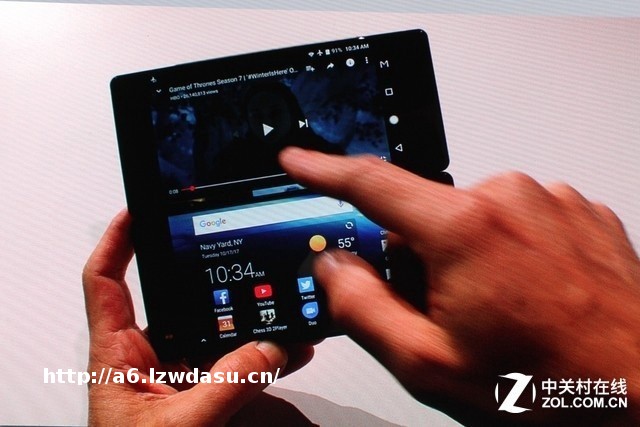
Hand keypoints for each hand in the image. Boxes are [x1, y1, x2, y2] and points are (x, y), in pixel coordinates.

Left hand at [82, 210, 313, 425]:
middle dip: (214, 286)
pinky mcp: (199, 396)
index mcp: (117, 356)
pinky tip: (289, 353)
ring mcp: (176, 377)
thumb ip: (225, 386)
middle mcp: (145, 360)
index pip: (107, 281)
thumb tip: (268, 348)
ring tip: (283, 314)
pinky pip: (234, 366)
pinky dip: (262, 358)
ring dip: (249, 326)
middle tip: (246, 267)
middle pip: (176, 302)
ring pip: (215, 335)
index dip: (120, 240)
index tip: (141, 210)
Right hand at [279, 147, 639, 425]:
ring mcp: (549, 201)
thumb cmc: (552, 385)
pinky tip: (529, 297)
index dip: (325, 171)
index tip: (300, 162)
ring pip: (470, 221)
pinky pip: (516, 222)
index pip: (371, 182)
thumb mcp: (429, 363)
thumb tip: (335, 270)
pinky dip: (508, 253)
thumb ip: (363, 308)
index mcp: (464, 229)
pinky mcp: (576, 210)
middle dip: (418, 258)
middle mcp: (508, 198)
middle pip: (424, 215)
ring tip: (500, 311)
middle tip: (446, 311)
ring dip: (466, 258)